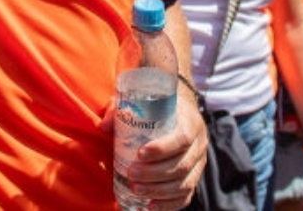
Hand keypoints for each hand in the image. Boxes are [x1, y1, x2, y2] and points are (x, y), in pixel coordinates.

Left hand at [123, 87, 205, 210]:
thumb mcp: (143, 102)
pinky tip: (150, 205)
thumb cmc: (159, 108)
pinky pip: (185, 196)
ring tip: (136, 190)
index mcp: (190, 123)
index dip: (162, 149)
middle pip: (181, 165)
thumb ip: (123, 110)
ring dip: (159, 191)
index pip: (182, 138)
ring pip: (184, 183)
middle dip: (154, 174)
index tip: (140, 154)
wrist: (180, 112)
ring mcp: (198, 164)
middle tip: (131, 173)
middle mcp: (199, 145)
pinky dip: (168, 204)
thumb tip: (103, 126)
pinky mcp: (193, 178)